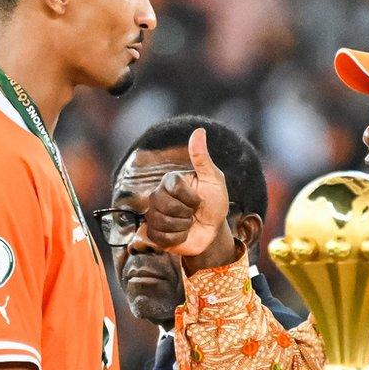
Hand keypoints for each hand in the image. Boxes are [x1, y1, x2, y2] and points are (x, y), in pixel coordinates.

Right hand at [145, 128, 230, 256]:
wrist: (214, 230)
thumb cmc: (215, 202)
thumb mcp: (214, 179)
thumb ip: (202, 158)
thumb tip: (199, 130)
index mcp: (170, 180)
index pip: (173, 186)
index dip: (190, 197)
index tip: (200, 200)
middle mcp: (158, 195)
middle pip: (163, 204)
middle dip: (186, 213)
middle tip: (194, 213)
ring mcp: (154, 214)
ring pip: (160, 221)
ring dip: (182, 226)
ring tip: (188, 224)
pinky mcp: (153, 233)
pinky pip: (158, 237)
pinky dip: (176, 239)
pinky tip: (182, 235)